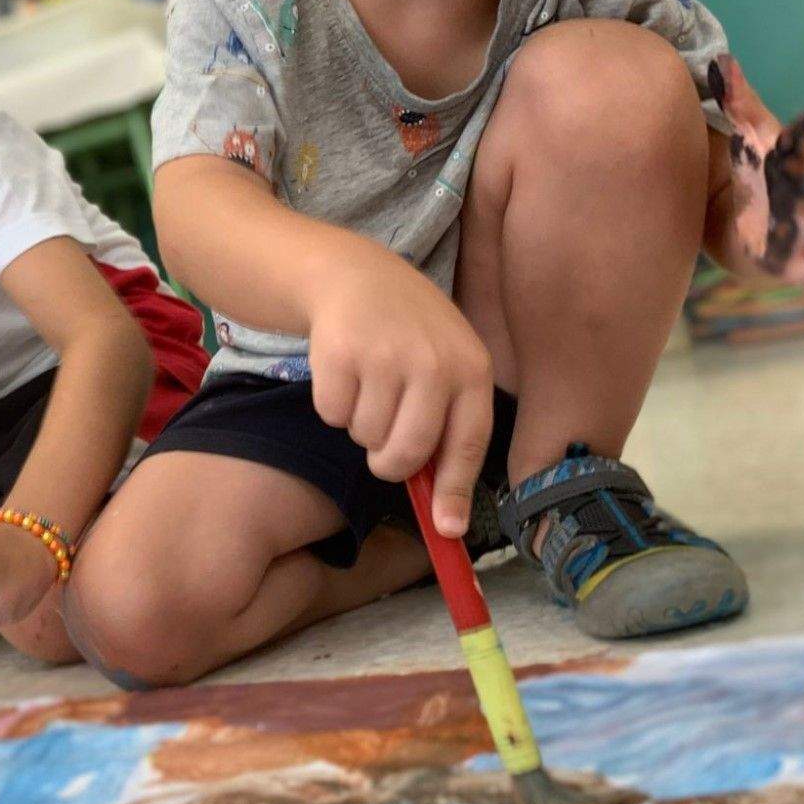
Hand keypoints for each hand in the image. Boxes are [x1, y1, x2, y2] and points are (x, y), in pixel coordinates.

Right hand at [306, 252, 494, 536]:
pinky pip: (332, 414)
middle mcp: (432, 361)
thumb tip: (448, 521)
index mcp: (470, 367)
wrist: (354, 274)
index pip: (469, 442)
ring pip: (365, 437)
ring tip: (367, 387)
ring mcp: (384, 355)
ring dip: (360, 426)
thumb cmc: (409, 334)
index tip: (448, 530)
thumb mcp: (445, 366)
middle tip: (383, 448)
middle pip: (408, 452)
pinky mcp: (339, 352)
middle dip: (389, 464)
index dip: (456, 491)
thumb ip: (451, 429)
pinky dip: (333, 406)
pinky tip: (345, 372)